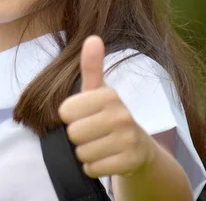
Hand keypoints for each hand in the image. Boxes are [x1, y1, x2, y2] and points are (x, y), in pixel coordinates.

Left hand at [58, 35, 155, 178]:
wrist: (139, 149)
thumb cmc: (110, 117)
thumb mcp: (99, 92)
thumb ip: (92, 67)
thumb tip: (92, 38)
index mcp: (109, 95)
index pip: (65, 112)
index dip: (71, 117)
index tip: (85, 115)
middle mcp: (121, 115)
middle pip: (73, 134)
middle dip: (78, 138)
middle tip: (94, 133)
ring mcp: (128, 139)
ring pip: (82, 153)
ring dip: (86, 153)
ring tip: (101, 145)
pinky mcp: (130, 161)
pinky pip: (93, 168)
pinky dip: (95, 168)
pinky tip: (107, 158)